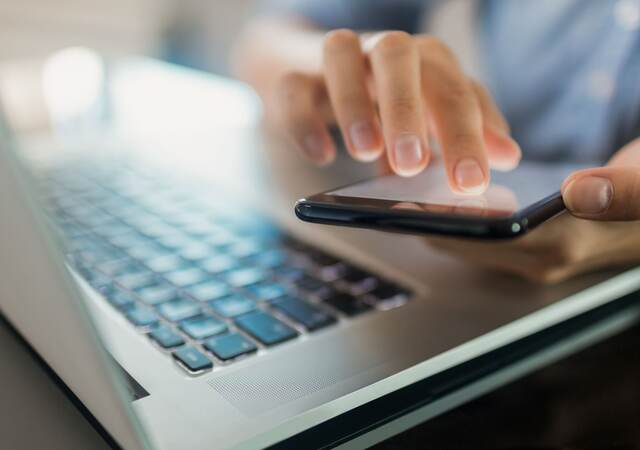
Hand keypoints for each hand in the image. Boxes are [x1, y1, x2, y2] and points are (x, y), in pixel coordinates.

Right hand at [275, 30, 520, 192]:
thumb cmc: (384, 98)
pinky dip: (305, 121)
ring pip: (341, 55)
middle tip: (414, 165)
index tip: (471, 183)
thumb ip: (465, 129)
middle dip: (408, 109)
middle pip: (399, 56)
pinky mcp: (293, 76)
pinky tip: (322, 155)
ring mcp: (336, 59)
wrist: (313, 73)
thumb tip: (508, 156)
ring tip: (365, 153)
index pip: (453, 89)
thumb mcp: (430, 114)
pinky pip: (293, 88)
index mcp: (424, 61)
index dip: (466, 134)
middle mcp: (382, 51)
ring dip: (354, 104)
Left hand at [425, 139, 639, 282]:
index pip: (489, 241)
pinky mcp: (534, 248)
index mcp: (563, 245)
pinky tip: (443, 198)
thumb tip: (580, 192)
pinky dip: (460, 222)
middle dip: (431, 226)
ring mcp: (537, 258)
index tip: (407, 210)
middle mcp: (543, 260)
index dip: (446, 226)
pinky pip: (484, 240)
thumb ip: (620, 191)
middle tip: (391, 201)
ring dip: (441, 225)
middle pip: (471, 247)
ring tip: (407, 198)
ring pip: (473, 246)